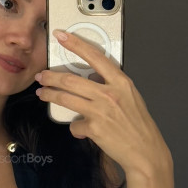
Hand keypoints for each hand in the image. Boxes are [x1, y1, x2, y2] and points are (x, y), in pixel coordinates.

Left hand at [34, 29, 172, 179]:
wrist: (145, 151)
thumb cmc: (138, 125)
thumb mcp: (130, 97)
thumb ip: (111, 86)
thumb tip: (91, 80)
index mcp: (121, 82)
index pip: (95, 56)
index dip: (76, 44)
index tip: (61, 35)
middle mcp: (110, 94)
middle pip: (71, 80)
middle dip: (51, 77)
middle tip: (41, 76)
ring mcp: (101, 111)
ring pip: (66, 99)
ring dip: (50, 95)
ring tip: (42, 94)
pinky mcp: (94, 128)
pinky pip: (75, 125)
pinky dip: (75, 128)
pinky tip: (81, 130)